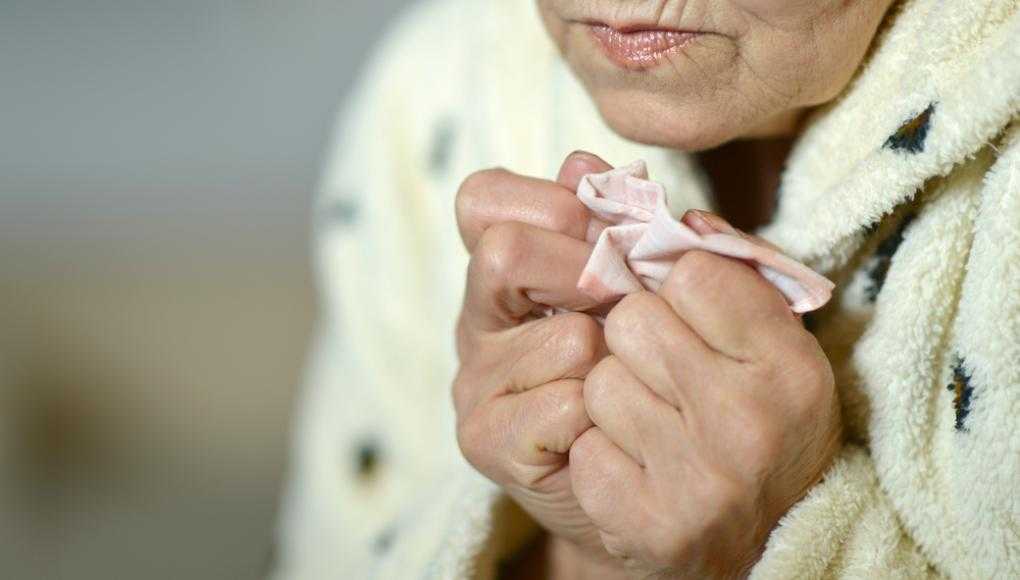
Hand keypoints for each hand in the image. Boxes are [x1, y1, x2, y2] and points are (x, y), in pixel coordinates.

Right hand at [452, 152, 627, 567]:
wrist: (643, 474)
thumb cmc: (641, 365)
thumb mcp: (635, 283)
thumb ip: (617, 221)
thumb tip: (582, 162)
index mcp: (502, 271)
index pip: (483, 199)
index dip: (549, 202)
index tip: (604, 232)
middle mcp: (476, 320)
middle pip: (504, 253)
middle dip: (586, 272)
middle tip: (626, 304)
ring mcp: (473, 383)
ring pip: (561, 339)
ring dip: (616, 356)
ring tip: (632, 377)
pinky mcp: (484, 440)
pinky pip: (563, 406)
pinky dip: (607, 413)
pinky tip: (612, 426)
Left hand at [568, 213, 842, 577]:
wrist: (769, 539)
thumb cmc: (761, 415)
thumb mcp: (765, 335)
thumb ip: (706, 254)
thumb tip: (589, 167)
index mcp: (789, 367)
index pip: (691, 269)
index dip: (675, 282)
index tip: (685, 308)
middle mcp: (749, 424)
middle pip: (631, 321)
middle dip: (634, 335)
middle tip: (662, 367)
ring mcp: (698, 482)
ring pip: (598, 382)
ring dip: (613, 393)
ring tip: (653, 420)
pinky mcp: (645, 526)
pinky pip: (582, 445)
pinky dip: (599, 450)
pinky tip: (637, 463)